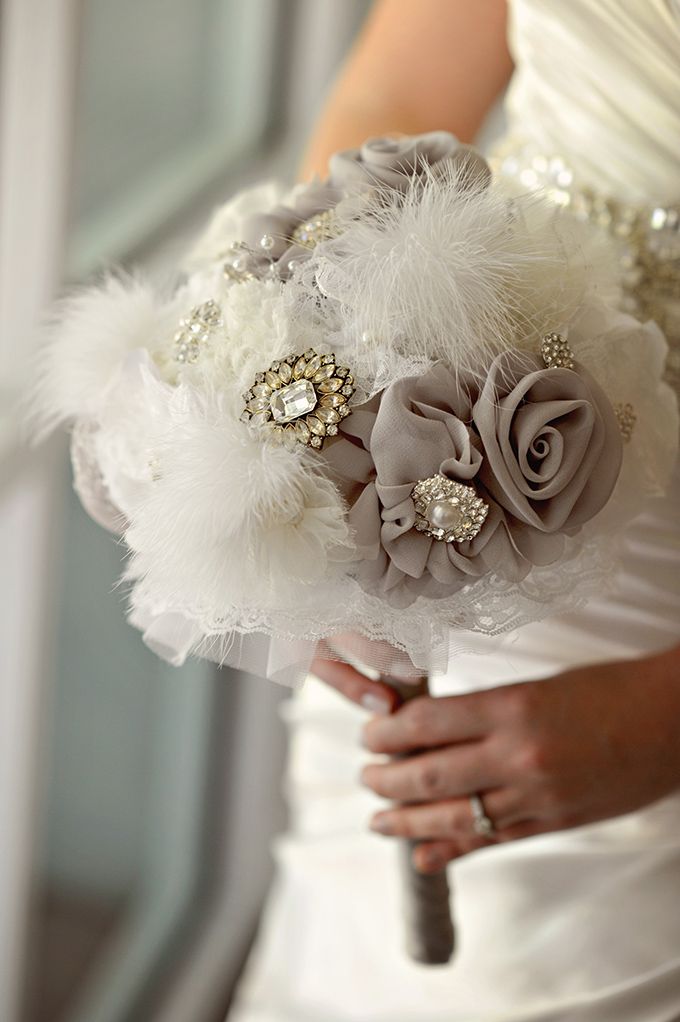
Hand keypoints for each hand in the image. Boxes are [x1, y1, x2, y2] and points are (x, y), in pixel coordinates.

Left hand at [314, 644, 679, 873]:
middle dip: (384, 779)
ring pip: (452, 817)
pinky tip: (422, 856)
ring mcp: (536, 796)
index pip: (424, 724)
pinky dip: (452, 851)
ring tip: (377, 819)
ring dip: (406, 822)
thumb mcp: (537, 686)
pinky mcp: (553, 823)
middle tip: (364, 776)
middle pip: (428, 775)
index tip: (369, 735)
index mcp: (512, 707)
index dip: (385, 733)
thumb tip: (428, 729)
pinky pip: (491, 842)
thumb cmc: (606, 690)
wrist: (673, 721)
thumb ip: (484, 711)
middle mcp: (518, 755)